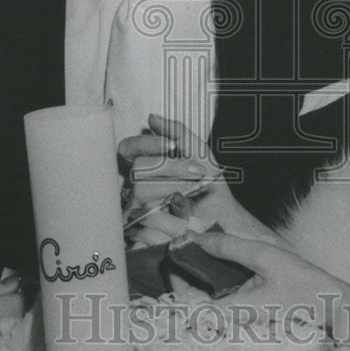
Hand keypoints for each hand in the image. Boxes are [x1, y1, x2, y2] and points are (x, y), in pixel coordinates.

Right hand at [120, 115, 278, 246]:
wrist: (221, 218)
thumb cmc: (209, 185)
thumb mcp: (199, 153)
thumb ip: (177, 132)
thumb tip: (152, 118)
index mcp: (146, 165)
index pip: (128, 148)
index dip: (147, 143)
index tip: (173, 146)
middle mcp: (136, 186)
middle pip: (138, 168)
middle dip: (172, 168)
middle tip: (196, 175)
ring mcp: (135, 209)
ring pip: (142, 192)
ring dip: (174, 190)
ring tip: (193, 196)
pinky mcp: (140, 233)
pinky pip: (146, 220)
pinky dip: (170, 218)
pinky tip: (184, 219)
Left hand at [191, 230, 349, 326]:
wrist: (329, 303)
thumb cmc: (302, 283)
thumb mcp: (264, 256)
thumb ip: (229, 248)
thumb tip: (197, 239)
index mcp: (232, 313)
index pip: (187, 307)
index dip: (176, 281)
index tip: (175, 254)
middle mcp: (232, 320)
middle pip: (193, 303)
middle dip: (185, 274)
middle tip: (185, 245)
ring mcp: (239, 317)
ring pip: (206, 299)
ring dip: (199, 275)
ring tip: (198, 246)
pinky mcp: (246, 311)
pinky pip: (221, 297)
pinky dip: (215, 278)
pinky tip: (217, 257)